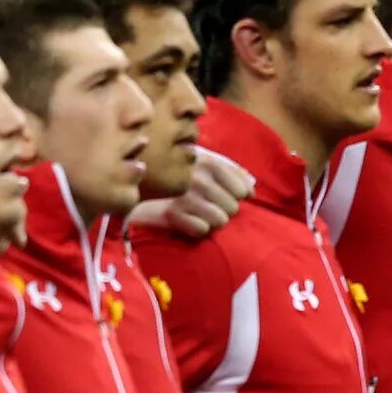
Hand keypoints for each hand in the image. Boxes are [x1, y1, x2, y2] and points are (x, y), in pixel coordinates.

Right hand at [130, 147, 254, 238]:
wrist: (139, 186)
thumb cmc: (178, 176)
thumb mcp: (203, 164)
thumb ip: (230, 172)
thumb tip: (252, 189)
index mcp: (208, 162)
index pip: (242, 190)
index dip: (237, 197)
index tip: (226, 196)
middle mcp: (198, 177)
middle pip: (233, 208)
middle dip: (224, 210)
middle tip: (206, 206)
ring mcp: (185, 195)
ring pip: (220, 221)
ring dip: (212, 221)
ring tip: (198, 214)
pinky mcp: (172, 213)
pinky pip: (202, 230)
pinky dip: (197, 229)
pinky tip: (187, 221)